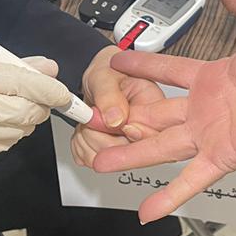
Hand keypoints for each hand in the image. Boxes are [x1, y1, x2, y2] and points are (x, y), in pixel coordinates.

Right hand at [0, 54, 70, 192]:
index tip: (61, 90)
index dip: (48, 87)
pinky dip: (9, 134)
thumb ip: (6, 68)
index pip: (21, 82)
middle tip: (38, 100)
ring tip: (9, 110)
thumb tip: (46, 68)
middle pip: (27, 109)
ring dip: (25, 121)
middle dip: (41, 106)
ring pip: (21, 129)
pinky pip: (6, 144)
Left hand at [70, 46, 166, 167]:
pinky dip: (79, 145)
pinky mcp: (112, 154)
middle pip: (125, 154)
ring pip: (103, 159)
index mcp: (156, 108)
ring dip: (85, 140)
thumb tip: (116, 119)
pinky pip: (89, 160)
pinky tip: (85, 130)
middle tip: (91, 116)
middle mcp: (146, 131)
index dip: (126, 135)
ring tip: (87, 121)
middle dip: (98, 135)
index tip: (110, 123)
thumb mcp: (104, 76)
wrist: (99, 82)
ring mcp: (130, 145)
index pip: (149, 136)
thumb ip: (109, 96)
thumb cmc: (108, 75)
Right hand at [92, 0, 235, 221]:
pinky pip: (193, 177)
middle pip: (155, 113)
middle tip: (91, 119)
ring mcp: (215, 132)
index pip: (169, 70)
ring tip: (98, 160)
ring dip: (131, 155)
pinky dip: (171, 195)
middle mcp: (210, 107)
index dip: (142, 64)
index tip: (116, 59)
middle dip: (122, 117)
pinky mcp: (227, 154)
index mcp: (217, 76)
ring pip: (161, 145)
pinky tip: (146, 211)